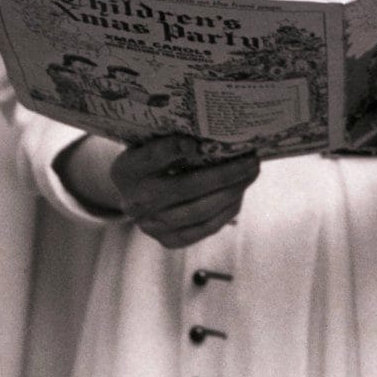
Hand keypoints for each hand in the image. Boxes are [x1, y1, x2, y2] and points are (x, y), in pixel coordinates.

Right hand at [105, 134, 259, 249]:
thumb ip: (168, 140)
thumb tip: (208, 135)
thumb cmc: (149, 162)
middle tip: (250, 160)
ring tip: (250, 175)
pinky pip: (204, 228)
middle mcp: (136, 201)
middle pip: (185, 187)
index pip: (149, 158)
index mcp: (126, 171)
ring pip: (200, 211)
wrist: (134, 196)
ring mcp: (152, 225)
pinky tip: (239, 195)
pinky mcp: (168, 241)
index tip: (193, 141)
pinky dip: (226, 211)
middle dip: (224, 174)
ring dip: (232, 192)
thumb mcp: (147, 145)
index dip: (170, 149)